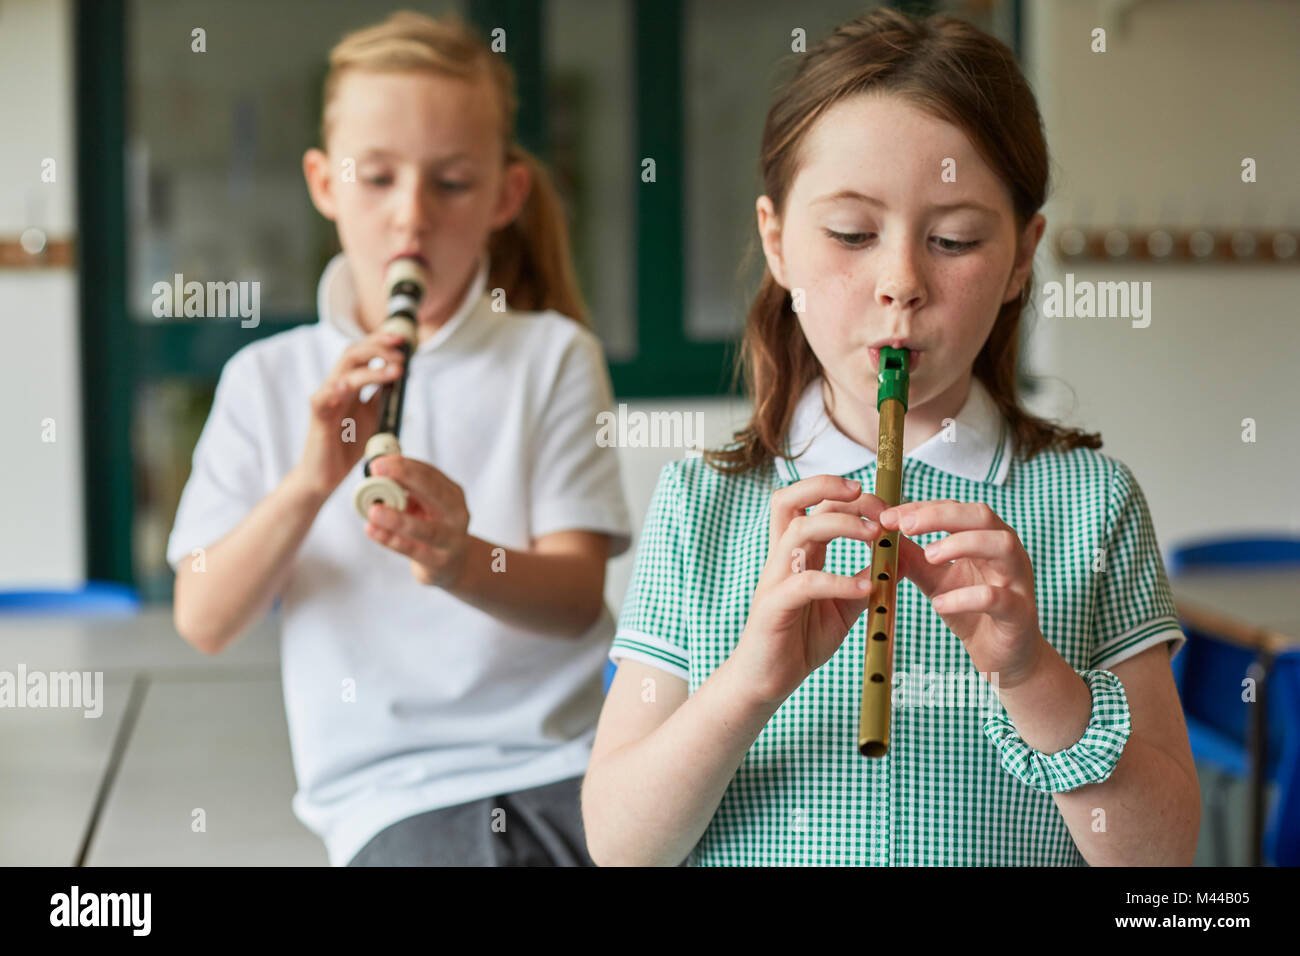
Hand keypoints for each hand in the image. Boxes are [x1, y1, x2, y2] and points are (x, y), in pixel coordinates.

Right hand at [297, 329, 408, 497]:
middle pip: (352, 353)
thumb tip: (400, 376)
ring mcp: (326, 400)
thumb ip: (383, 396)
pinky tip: (347, 385)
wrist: (326, 475)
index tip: (404, 339)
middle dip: (378, 346)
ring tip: (395, 370)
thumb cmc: (348, 445)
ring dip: (371, 368)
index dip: (381, 341)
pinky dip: (334, 389)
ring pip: (343, 372)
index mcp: (351, 385)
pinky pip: (322, 398)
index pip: (363, 352)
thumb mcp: (374, 416)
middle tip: (401, 348)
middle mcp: (337, 387)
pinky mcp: (318, 418)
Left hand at [363, 455, 470, 588]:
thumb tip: (377, 473)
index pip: (430, 473)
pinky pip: (413, 550)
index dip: (404, 465)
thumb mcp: (424, 505)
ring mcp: (450, 539)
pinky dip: (391, 540)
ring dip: (398, 519)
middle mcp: (456, 514)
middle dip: (405, 477)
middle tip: (378, 471)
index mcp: (452, 494)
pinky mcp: (438, 561)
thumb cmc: (433, 528)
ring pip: (427, 529)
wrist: (453, 565)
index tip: (379, 462)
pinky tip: (373, 531)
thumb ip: (406, 491)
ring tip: (374, 510)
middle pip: (434, 492)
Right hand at [730, 475, 883, 705]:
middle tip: (874, 506)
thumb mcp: (842, 608)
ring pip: (800, 530)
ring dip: (841, 525)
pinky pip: (805, 583)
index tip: (883, 506)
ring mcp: (774, 579)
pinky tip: (865, 590)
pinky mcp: (773, 607)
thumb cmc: (800, 641)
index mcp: (797, 553)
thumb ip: (864, 582)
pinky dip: (838, 581)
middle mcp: (781, 558)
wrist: (765, 681)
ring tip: (875, 536)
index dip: (846, 493)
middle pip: (790, 498)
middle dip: (832, 488)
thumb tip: (899, 560)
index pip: (811, 501)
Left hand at [877, 500, 1046, 687]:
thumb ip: (913, 558)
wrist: (1004, 656)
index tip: (888, 516)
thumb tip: (880, 534)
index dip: (921, 508)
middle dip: (940, 516)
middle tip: (905, 526)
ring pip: (1000, 545)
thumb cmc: (972, 611)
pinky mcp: (1019, 612)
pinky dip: (965, 597)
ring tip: (928, 555)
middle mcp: (1007, 551)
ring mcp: (1018, 580)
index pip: (955, 509)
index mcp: (986, 538)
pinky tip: (939, 604)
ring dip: (961, 544)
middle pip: (981, 516)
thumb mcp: (936, 579)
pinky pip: (997, 597)